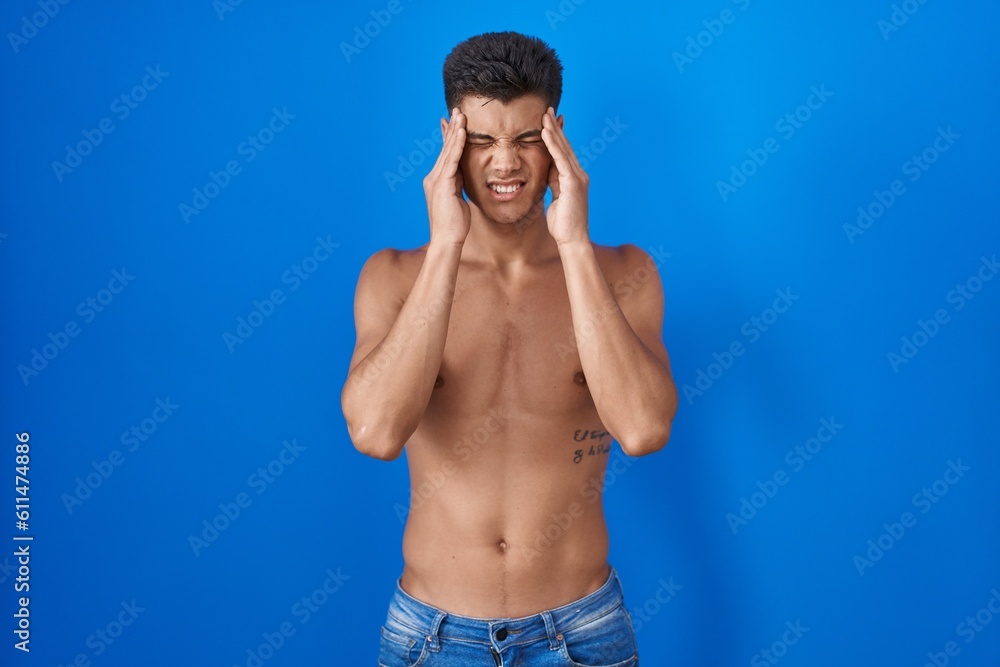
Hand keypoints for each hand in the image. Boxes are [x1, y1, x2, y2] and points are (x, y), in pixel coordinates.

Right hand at [423, 108, 470, 245]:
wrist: (447, 240)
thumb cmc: (454, 225)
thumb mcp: (458, 200)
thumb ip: (459, 185)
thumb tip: (463, 175)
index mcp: (438, 181)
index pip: (446, 155)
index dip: (450, 138)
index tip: (454, 123)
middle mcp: (434, 178)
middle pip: (445, 148)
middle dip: (452, 129)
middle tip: (458, 110)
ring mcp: (436, 180)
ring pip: (448, 150)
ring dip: (455, 131)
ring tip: (461, 114)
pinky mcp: (443, 184)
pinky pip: (452, 159)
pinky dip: (457, 144)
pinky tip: (462, 132)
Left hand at [541, 107, 589, 245]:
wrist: (572, 239)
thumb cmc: (563, 223)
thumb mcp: (555, 197)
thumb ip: (553, 182)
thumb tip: (547, 169)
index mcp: (573, 178)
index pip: (563, 152)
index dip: (556, 136)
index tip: (549, 121)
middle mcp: (578, 174)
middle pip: (565, 146)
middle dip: (555, 127)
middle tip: (548, 109)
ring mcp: (577, 177)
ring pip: (563, 149)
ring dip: (553, 130)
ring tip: (544, 114)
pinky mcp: (573, 182)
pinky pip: (561, 158)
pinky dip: (553, 144)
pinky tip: (545, 132)